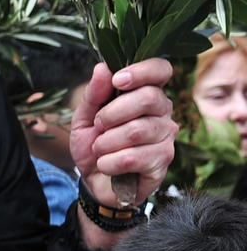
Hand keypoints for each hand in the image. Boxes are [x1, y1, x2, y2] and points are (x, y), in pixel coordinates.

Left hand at [70, 58, 176, 247]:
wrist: (94, 182)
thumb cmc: (94, 145)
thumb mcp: (84, 119)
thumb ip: (93, 95)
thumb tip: (103, 68)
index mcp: (147, 94)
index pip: (161, 70)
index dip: (142, 71)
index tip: (118, 80)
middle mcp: (163, 112)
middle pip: (148, 98)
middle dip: (112, 113)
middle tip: (99, 126)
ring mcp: (166, 137)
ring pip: (137, 130)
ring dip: (106, 142)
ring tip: (100, 149)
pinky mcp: (163, 161)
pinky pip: (133, 157)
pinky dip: (109, 163)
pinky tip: (107, 165)